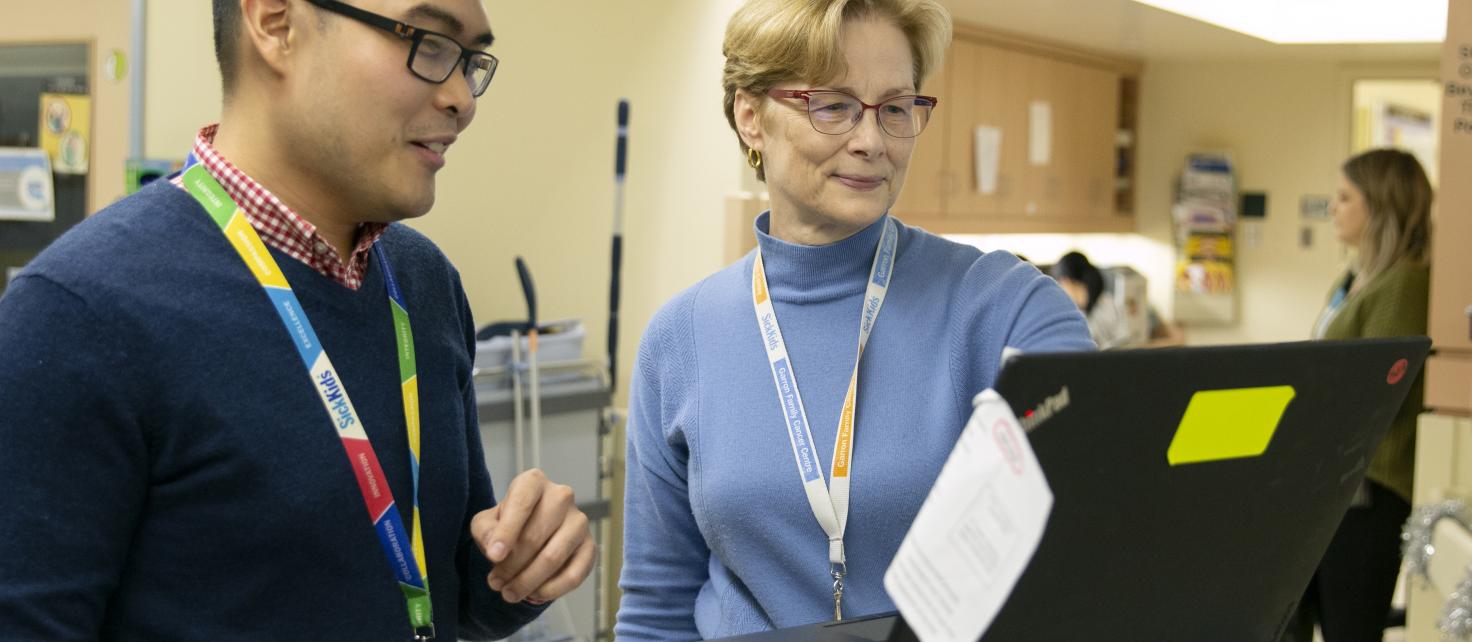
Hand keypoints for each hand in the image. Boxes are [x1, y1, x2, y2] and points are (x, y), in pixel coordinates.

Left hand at [470, 468, 595, 604]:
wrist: (532, 529)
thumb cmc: (508, 524)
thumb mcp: (486, 522)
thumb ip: (486, 531)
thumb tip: (497, 550)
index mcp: (533, 482)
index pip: (521, 504)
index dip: (507, 532)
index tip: (494, 557)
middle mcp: (561, 496)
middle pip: (534, 536)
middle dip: (511, 566)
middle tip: (496, 584)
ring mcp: (579, 520)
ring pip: (553, 557)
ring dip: (528, 581)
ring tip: (510, 593)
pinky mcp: (590, 545)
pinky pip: (574, 574)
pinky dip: (552, 590)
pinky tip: (534, 595)